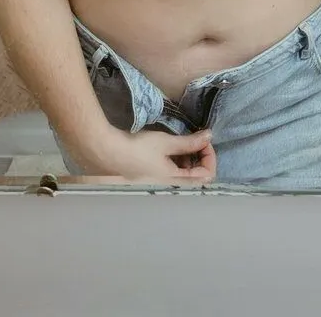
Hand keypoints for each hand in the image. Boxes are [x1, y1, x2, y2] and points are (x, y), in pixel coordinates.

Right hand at [81, 127, 216, 184]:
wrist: (110, 153)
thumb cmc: (138, 149)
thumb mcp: (166, 142)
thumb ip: (189, 142)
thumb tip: (209, 135)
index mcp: (175, 179)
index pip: (206, 174)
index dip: (209, 156)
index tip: (204, 139)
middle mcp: (170, 184)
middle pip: (197, 176)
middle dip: (200, 156)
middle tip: (196, 139)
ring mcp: (160, 181)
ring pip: (184, 173)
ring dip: (189, 157)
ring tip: (183, 140)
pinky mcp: (152, 175)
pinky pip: (173, 170)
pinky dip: (177, 159)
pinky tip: (170, 147)